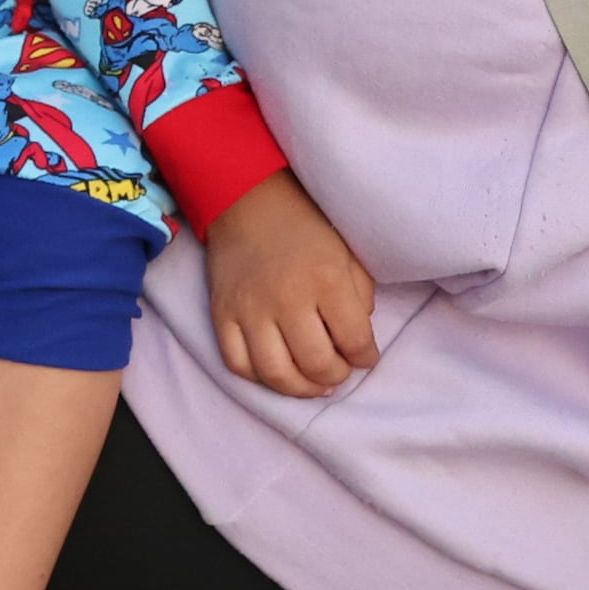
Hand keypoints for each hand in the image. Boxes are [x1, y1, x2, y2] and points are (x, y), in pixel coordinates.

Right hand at [206, 173, 379, 398]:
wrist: (247, 201)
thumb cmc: (305, 228)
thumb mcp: (347, 253)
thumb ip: (361, 296)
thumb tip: (357, 339)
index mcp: (326, 280)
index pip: (355, 341)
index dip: (366, 358)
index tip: (365, 356)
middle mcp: (286, 299)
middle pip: (316, 364)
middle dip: (336, 375)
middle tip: (340, 369)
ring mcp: (249, 309)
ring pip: (276, 373)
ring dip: (301, 388)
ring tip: (313, 382)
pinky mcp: (222, 314)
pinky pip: (237, 364)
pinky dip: (259, 378)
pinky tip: (278, 371)